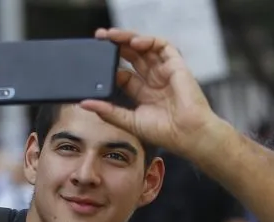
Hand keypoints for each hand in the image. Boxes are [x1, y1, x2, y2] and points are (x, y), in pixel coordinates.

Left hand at [80, 29, 222, 155]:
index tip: (94, 62)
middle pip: (132, 57)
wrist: (188, 134)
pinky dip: (148, 40)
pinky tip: (134, 42)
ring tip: (112, 35)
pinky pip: (162, 46)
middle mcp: (154, 80)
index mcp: (143, 94)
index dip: (109, 66)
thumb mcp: (129, 122)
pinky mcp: (176, 65)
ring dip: (128, 38)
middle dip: (116, 46)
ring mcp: (165, 71)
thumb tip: (84, 104)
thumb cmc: (165, 133)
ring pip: (145, 47)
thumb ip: (107, 111)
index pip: (123, 74)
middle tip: (99, 38)